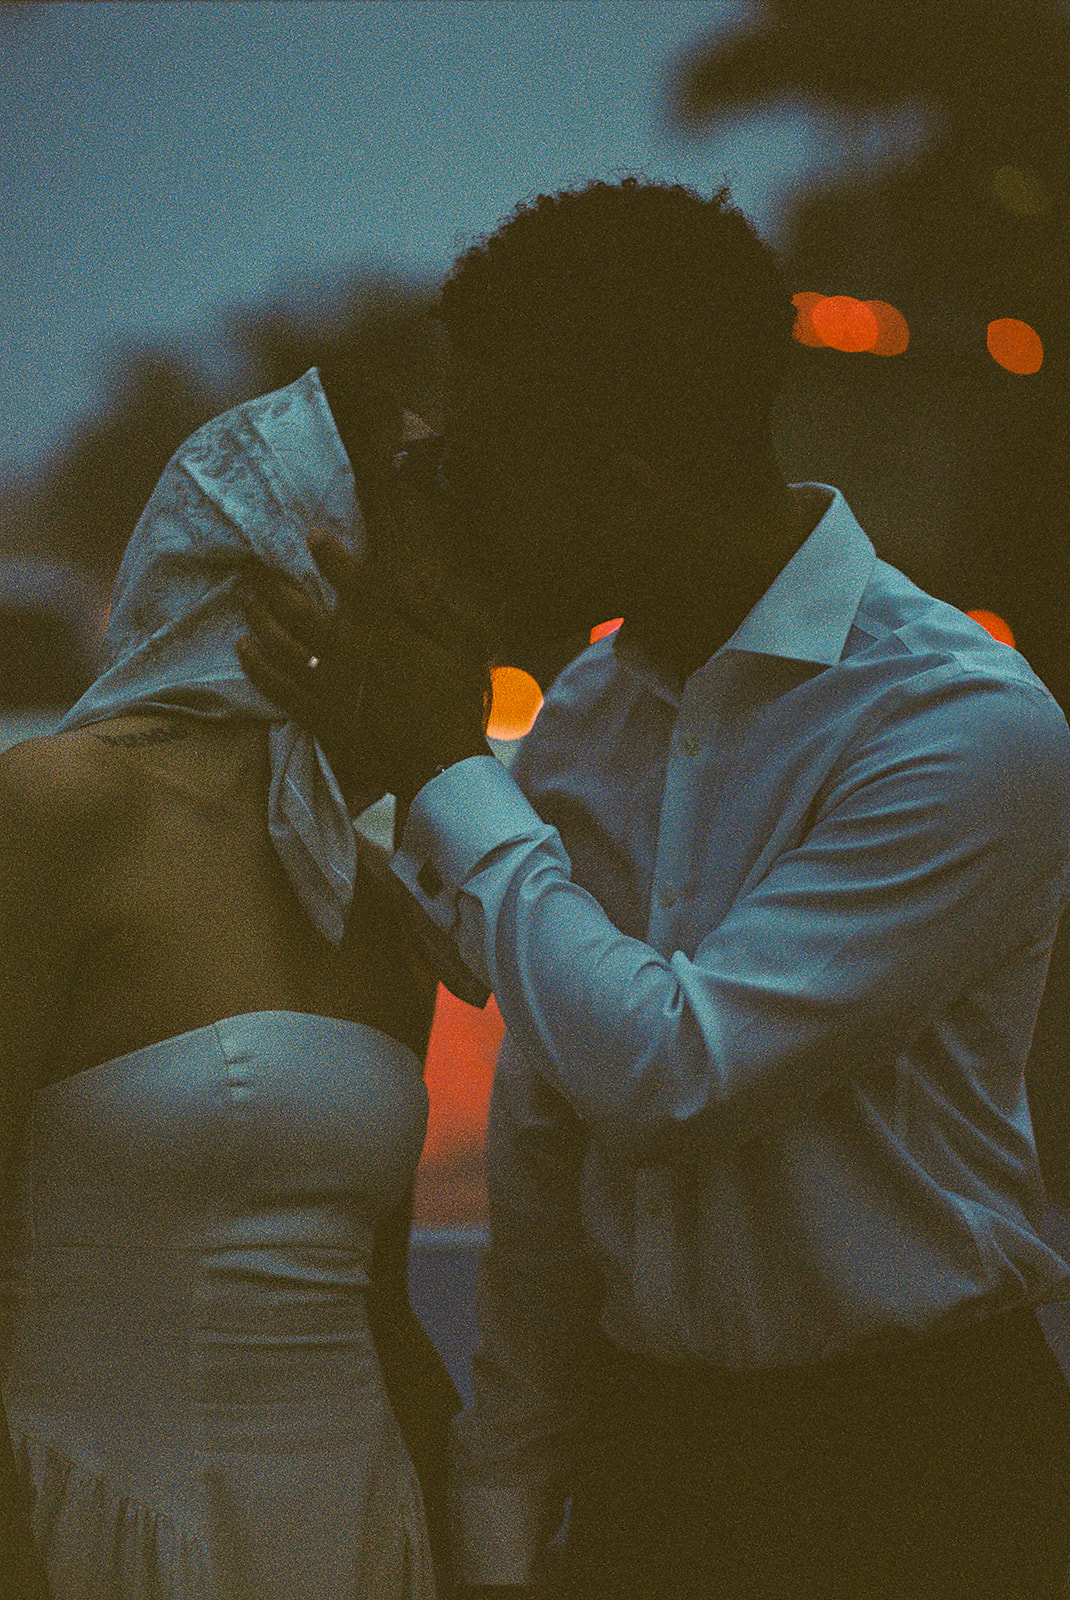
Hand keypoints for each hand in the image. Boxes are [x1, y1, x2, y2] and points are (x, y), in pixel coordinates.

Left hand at [237, 462, 493, 812]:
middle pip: (301, 611)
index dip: (331, 556)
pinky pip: (280, 689)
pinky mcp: (321, 717)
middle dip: (274, 584)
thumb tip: (407, 574)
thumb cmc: (456, 705)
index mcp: (385, 631)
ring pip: (282, 645)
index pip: (353, 583)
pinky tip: (243, 647)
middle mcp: (350, 652)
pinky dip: (258, 667)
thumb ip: (430, 609)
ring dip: (259, 617)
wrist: (440, 766)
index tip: (313, 535)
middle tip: (253, 565)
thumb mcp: (460, 648)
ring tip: (243, 596)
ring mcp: (331, 686)